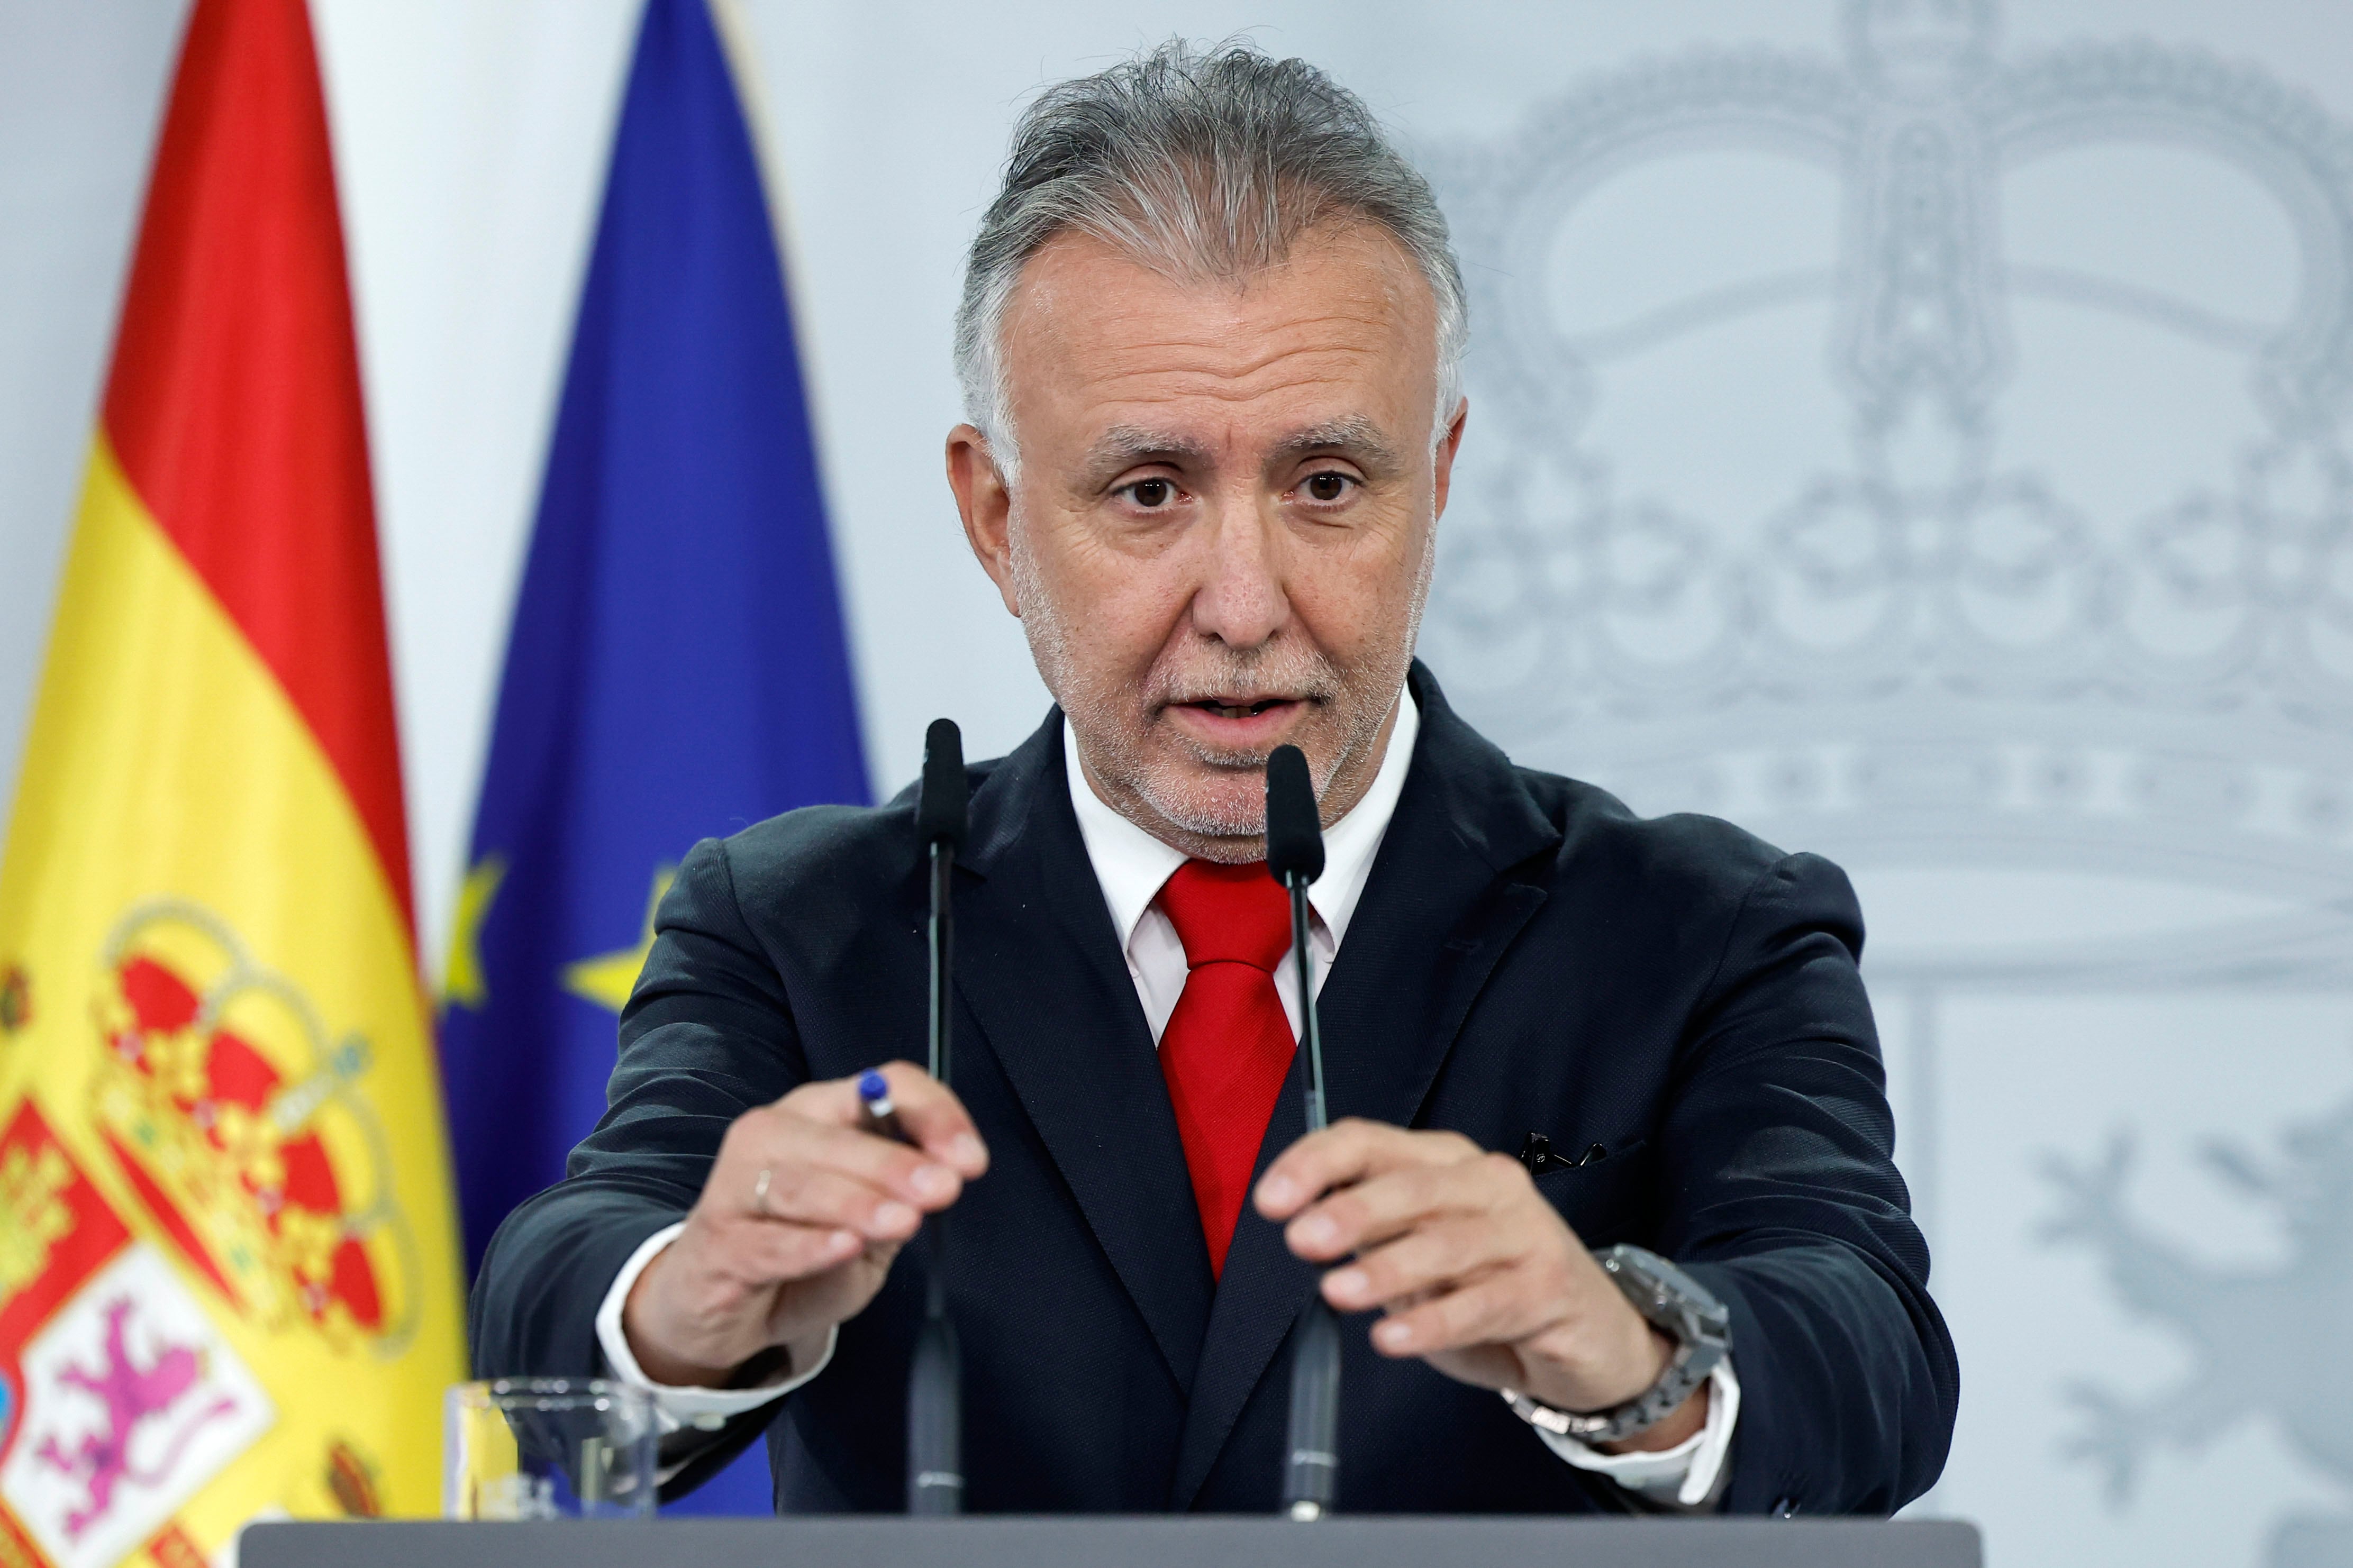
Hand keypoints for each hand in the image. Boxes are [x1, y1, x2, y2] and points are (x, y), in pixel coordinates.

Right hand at [622, 1062, 987, 1387]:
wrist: (716, 1302)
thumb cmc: (799, 1248)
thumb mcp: (867, 1223)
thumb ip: (902, 1197)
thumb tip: (949, 1176)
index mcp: (820, 1113)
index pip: (882, 1086)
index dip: (931, 1115)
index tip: (971, 1159)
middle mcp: (773, 1134)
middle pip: (838, 1135)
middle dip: (896, 1163)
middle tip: (943, 1189)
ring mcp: (736, 1186)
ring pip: (800, 1184)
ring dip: (858, 1202)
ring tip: (904, 1222)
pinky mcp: (718, 1243)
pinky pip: (766, 1242)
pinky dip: (809, 1245)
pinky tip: (844, 1246)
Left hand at [1254, 1118, 1705, 1452]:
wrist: (1589, 1333)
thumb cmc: (1488, 1286)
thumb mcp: (1418, 1257)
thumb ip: (1370, 1238)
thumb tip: (1302, 1226)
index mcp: (1444, 1161)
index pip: (1370, 1143)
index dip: (1316, 1165)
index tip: (1269, 1201)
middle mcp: (1488, 1183)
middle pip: (1412, 1186)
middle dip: (1352, 1211)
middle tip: (1303, 1239)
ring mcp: (1526, 1232)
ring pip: (1447, 1244)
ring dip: (1387, 1269)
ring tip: (1338, 1294)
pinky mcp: (1550, 1287)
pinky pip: (1483, 1304)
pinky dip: (1434, 1322)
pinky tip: (1392, 1339)